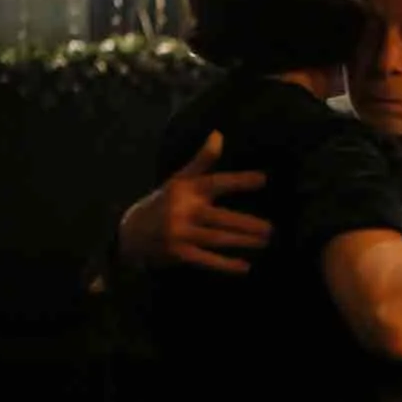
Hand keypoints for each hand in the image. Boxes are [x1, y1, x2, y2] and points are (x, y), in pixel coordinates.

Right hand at [118, 131, 273, 272]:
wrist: (130, 232)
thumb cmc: (164, 202)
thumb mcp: (180, 179)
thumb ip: (202, 160)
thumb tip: (219, 134)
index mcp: (186, 189)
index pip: (215, 183)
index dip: (239, 181)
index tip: (263, 179)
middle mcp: (183, 210)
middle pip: (220, 217)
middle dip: (246, 223)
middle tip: (271, 228)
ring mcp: (180, 233)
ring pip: (217, 239)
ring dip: (242, 241)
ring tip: (264, 241)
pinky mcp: (179, 253)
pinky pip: (207, 260)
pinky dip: (226, 265)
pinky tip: (244, 267)